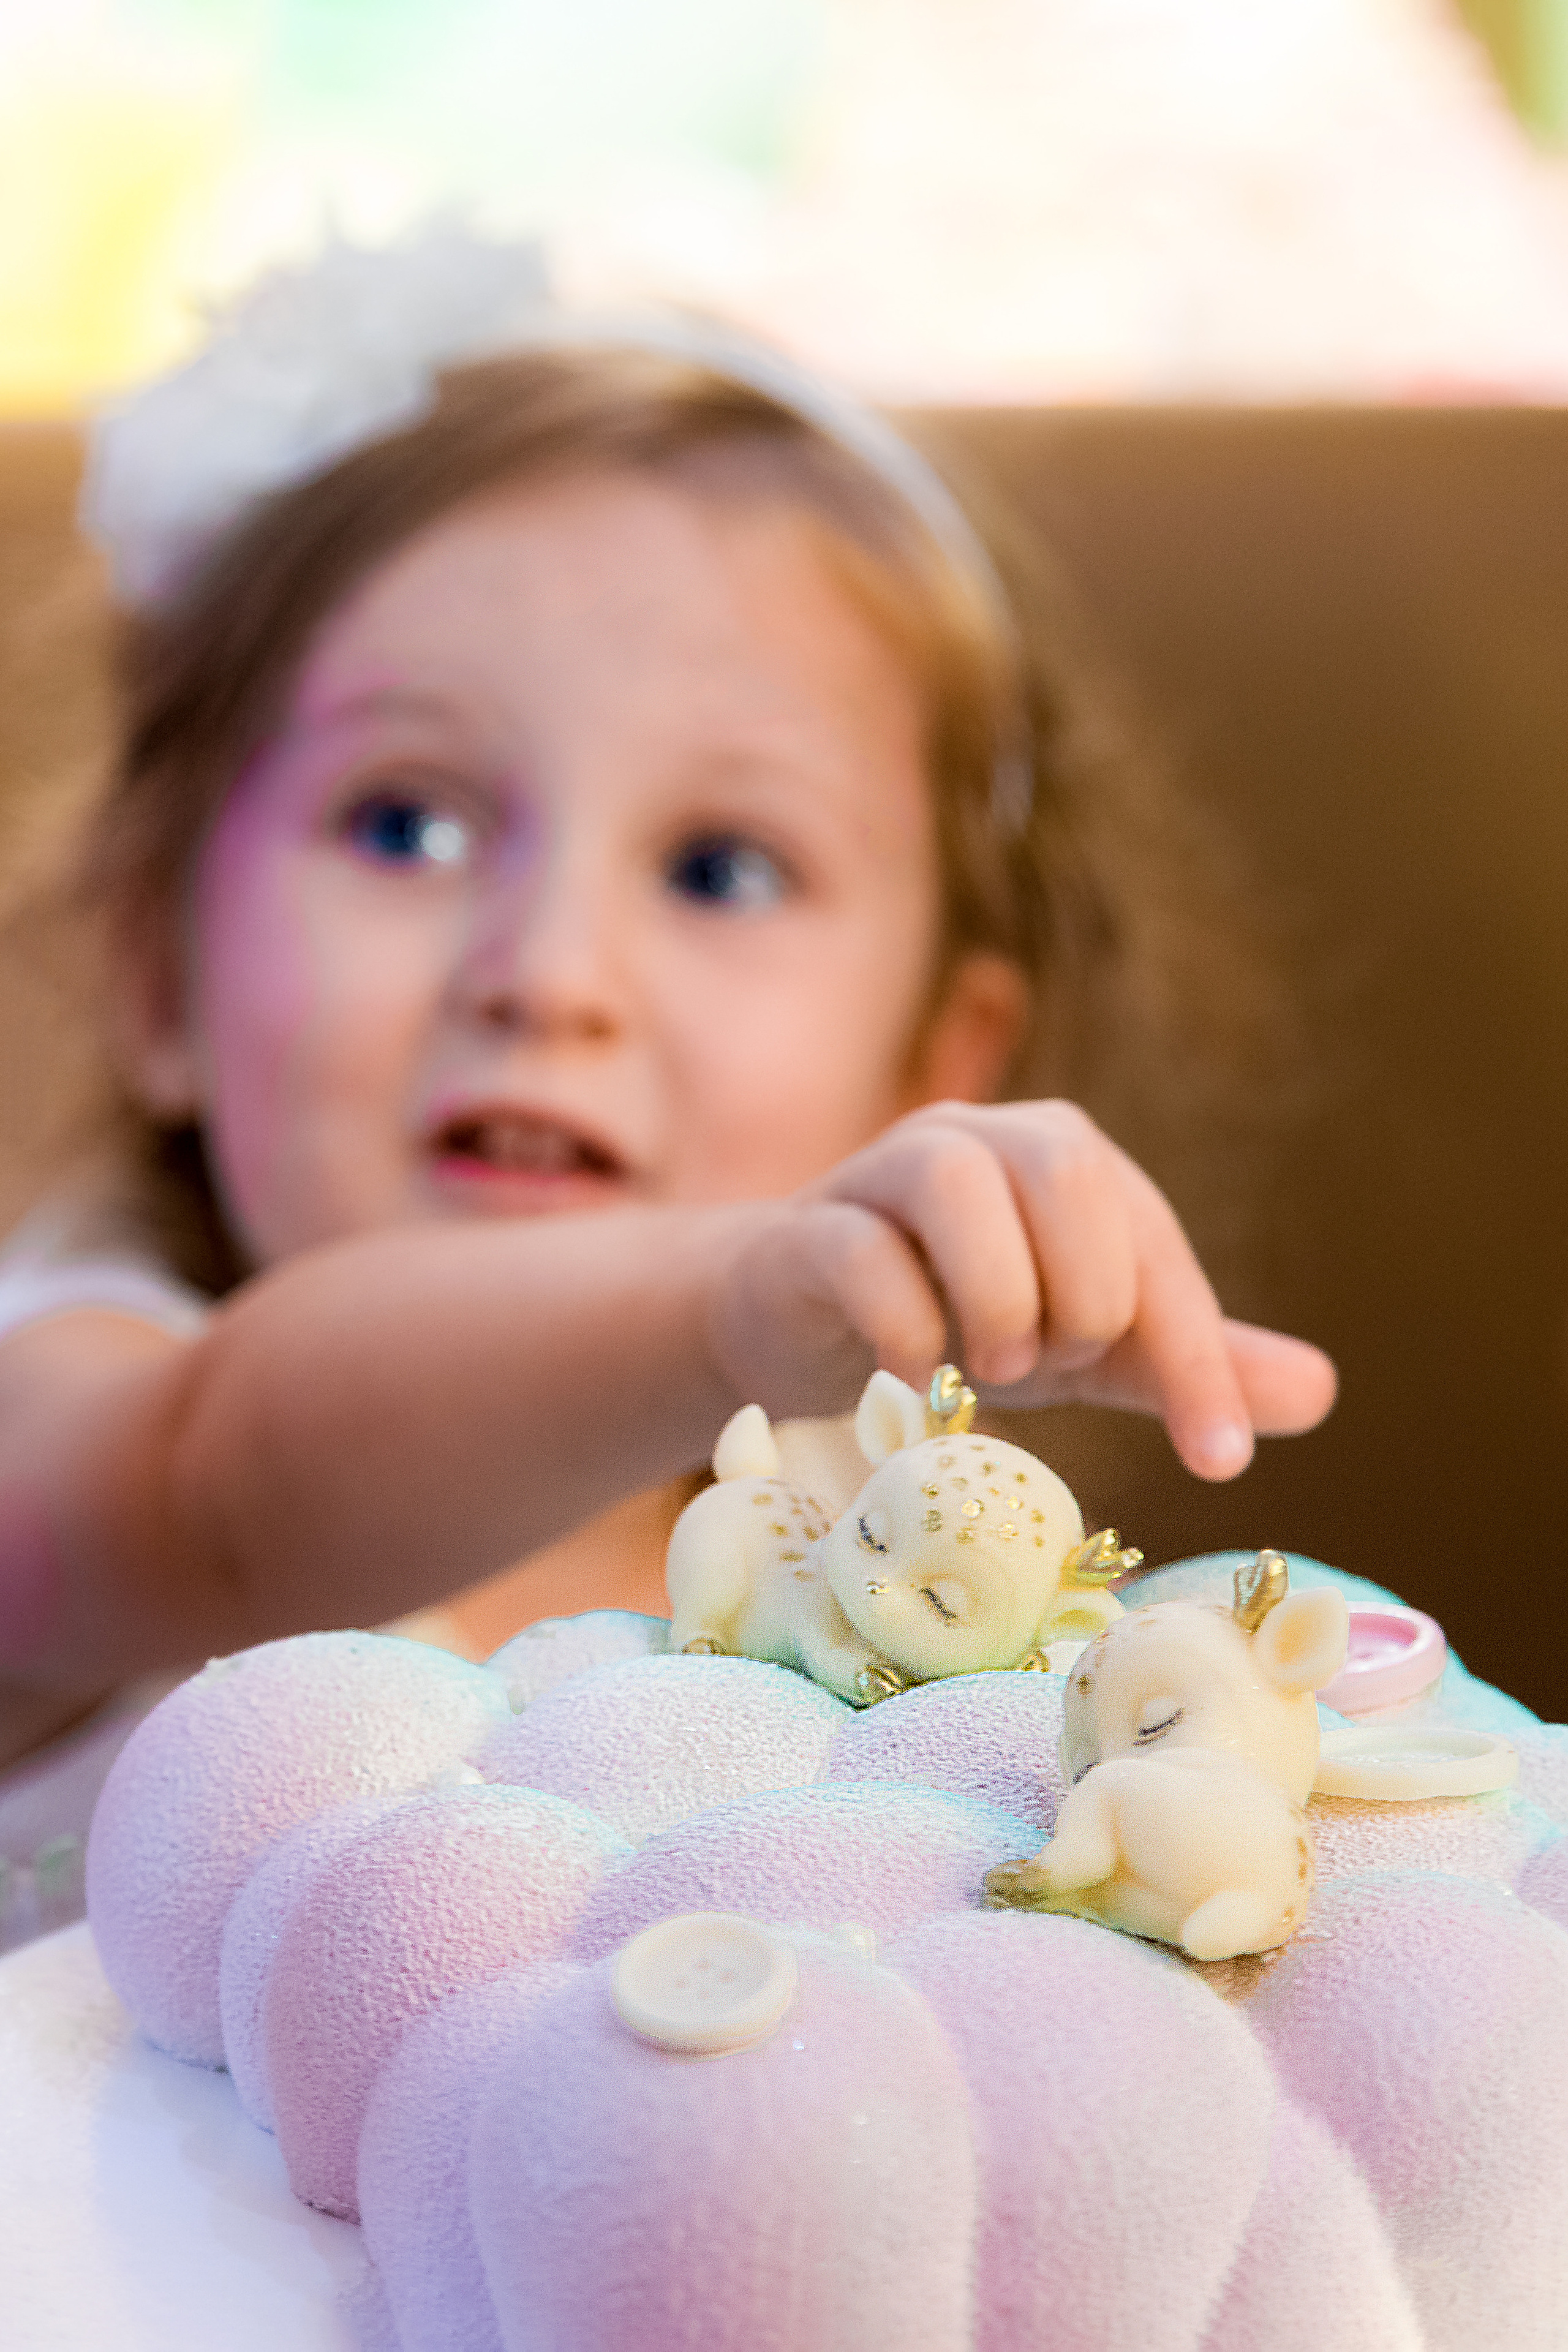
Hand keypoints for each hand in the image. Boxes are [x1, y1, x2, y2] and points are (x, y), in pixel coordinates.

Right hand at [708, 1099, 1334, 1479]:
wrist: (795, 1320)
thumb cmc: (955, 1321)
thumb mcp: (1083, 1349)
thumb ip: (1184, 1361)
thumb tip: (1321, 1392)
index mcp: (1059, 1160)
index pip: (1153, 1241)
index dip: (1195, 1355)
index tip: (1218, 1461)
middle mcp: (976, 1140)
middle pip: (1064, 1164)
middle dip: (1085, 1291)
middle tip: (1058, 1370)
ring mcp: (880, 1173)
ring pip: (954, 1182)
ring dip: (996, 1296)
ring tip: (992, 1371)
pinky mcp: (807, 1232)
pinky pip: (859, 1251)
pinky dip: (904, 1326)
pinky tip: (915, 1376)